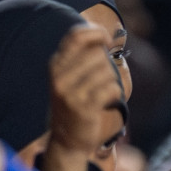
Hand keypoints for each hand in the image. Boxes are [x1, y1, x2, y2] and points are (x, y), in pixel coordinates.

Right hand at [43, 26, 122, 169]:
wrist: (67, 138)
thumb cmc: (75, 101)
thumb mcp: (70, 75)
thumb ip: (83, 55)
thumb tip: (105, 34)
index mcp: (56, 64)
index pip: (76, 36)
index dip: (97, 33)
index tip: (108, 40)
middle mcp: (59, 76)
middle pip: (98, 55)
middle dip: (107, 65)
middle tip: (100, 81)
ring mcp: (70, 93)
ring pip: (107, 72)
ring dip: (111, 82)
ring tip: (100, 93)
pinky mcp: (83, 108)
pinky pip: (111, 89)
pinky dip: (114, 94)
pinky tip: (105, 101)